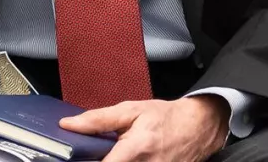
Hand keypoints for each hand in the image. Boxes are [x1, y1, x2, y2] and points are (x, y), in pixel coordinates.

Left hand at [60, 97, 228, 161]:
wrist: (198, 128)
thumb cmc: (166, 118)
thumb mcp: (131, 110)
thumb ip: (98, 119)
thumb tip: (69, 124)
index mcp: (136, 149)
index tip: (74, 158)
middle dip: (98, 160)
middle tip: (95, 153)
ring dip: (112, 161)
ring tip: (115, 152)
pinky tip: (124, 156)